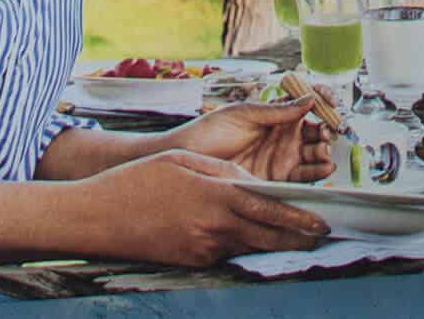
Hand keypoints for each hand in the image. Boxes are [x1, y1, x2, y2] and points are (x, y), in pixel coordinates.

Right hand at [72, 149, 328, 267]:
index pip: (268, 211)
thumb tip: (250, 181)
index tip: (323, 222)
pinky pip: (226, 251)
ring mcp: (202, 251)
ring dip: (270, 240)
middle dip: (296, 238)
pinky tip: (248, 234)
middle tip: (322, 235)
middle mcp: (213, 230)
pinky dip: (242, 242)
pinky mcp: (191, 262)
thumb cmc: (140, 180)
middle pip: (265, 238)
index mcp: (214, 199)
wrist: (100, 218)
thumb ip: (223, 171)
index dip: (298, 219)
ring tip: (294, 233)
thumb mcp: (185, 161)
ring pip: (248, 245)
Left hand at [172, 97, 335, 182]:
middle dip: (324, 132)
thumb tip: (309, 98)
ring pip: (310, 155)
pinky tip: (323, 170)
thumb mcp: (245, 114)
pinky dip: (316, 174)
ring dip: (322, 153)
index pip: (305, 107)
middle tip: (325, 135)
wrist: (189, 161)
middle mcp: (280, 137)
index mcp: (274, 116)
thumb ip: (277, 111)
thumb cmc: (211, 131)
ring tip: (325, 152)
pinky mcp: (275, 180)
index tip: (330, 103)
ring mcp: (279, 158)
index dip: (321, 105)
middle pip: (312, 133)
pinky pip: (301, 178)